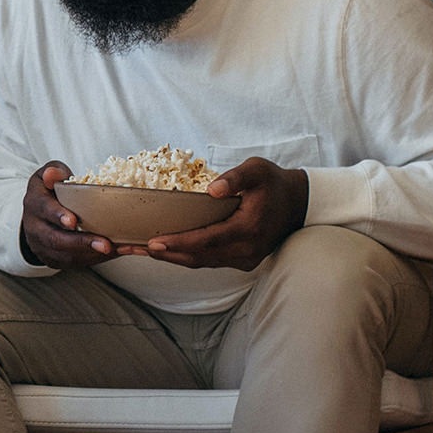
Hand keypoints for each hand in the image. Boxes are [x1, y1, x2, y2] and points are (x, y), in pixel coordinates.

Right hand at [20, 161, 119, 268]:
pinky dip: (96, 259)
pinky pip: (74, 263)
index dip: (58, 215)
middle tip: (105, 244)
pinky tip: (115, 252)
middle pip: (55, 239)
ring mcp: (43, 247)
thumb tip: (52, 174)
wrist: (35, 216)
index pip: (44, 209)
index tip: (73, 221)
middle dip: (81, 243)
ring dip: (93, 254)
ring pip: (66, 255)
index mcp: (34, 204)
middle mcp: (35, 228)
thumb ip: (53, 172)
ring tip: (117, 249)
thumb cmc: (47, 192)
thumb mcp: (47, 176)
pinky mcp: (54, 259)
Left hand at [127, 157, 308, 270]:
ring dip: (171, 257)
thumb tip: (213, 189)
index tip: (152, 242)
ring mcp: (244, 259)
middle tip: (134, 248)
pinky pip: (209, 262)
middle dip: (164, 254)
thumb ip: (236, 177)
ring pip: (201, 263)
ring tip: (141, 250)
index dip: (177, 243)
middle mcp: (245, 250)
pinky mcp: (242, 261)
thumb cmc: (274, 183)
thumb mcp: (257, 170)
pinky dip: (186, 257)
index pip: (205, 240)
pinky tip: (166, 250)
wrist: (298, 203)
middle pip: (198, 257)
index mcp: (248, 229)